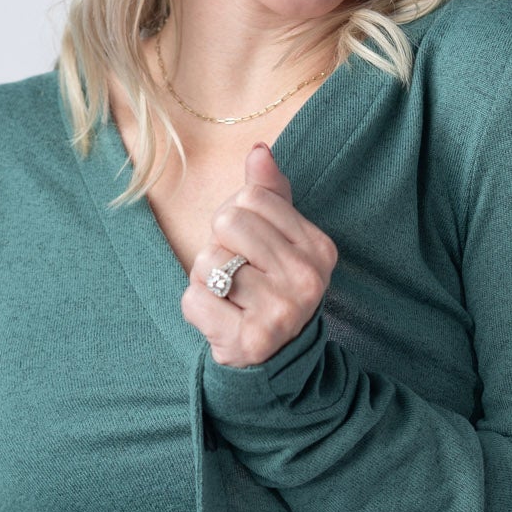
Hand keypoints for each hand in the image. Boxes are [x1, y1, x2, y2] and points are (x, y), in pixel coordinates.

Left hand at [180, 143, 338, 367]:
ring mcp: (281, 311)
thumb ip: (270, 196)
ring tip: (230, 299)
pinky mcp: (250, 339)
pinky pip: (194, 300)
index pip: (252, 197)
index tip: (249, 246)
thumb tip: (259, 151)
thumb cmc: (271, 289)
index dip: (236, 216)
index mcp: (318, 248)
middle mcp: (306, 279)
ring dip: (205, 280)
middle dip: (218, 246)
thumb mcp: (281, 240)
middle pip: (227, 223)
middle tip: (235, 274)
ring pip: (206, 262)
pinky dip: (197, 309)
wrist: (276, 360)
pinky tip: (221, 319)